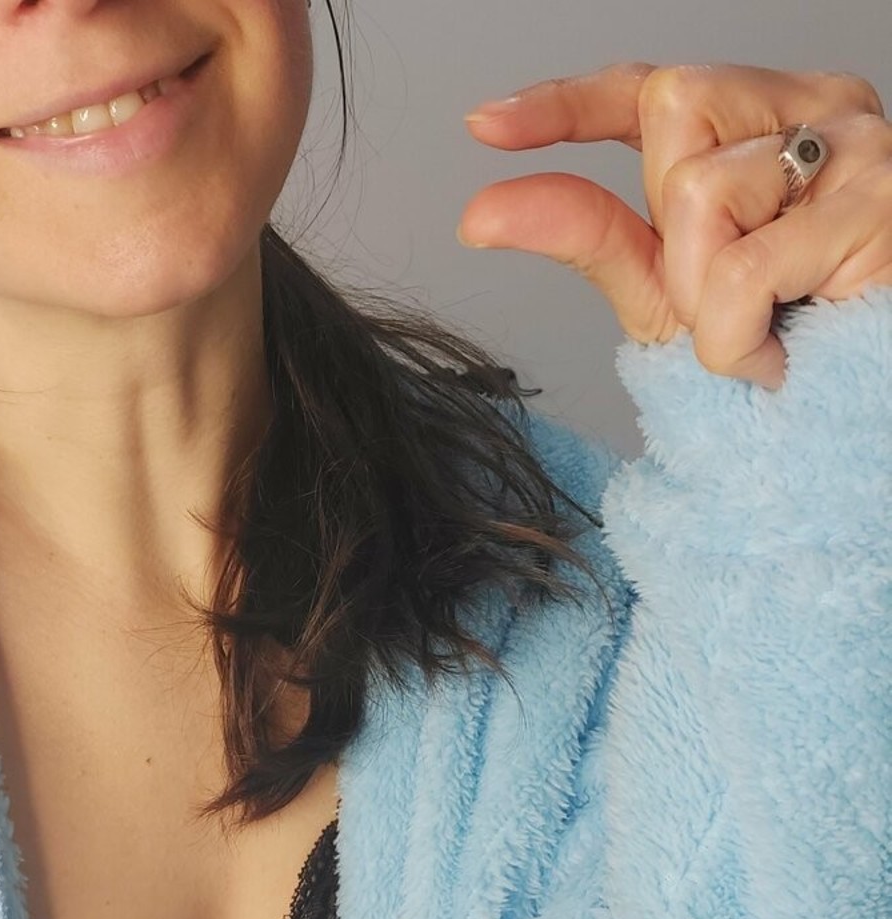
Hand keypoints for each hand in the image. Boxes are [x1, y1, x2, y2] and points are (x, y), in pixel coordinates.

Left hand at [457, 62, 891, 388]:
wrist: (847, 417)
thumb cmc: (776, 343)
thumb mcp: (665, 288)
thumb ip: (586, 234)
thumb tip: (481, 212)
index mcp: (764, 121)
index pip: (653, 86)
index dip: (568, 103)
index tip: (484, 127)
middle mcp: (817, 110)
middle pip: (673, 114)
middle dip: (669, 231)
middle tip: (727, 298)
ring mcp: (857, 147)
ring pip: (701, 193)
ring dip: (705, 298)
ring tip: (764, 330)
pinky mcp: (881, 204)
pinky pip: (742, 271)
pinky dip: (736, 338)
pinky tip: (780, 353)